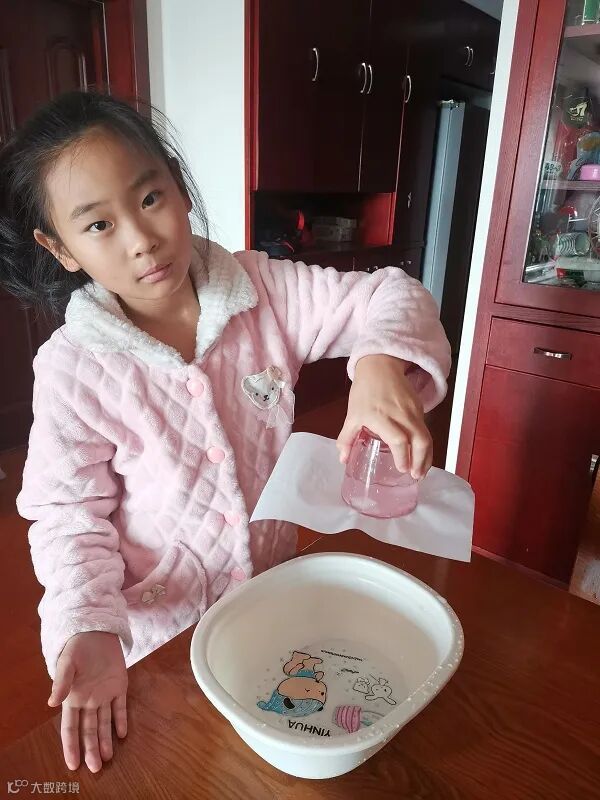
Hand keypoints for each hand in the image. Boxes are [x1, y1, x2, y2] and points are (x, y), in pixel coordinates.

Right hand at [48, 631, 127, 771]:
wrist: (96, 631)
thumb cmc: (77, 647)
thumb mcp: (67, 663)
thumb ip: (61, 682)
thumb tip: (51, 702)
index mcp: (73, 698)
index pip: (70, 728)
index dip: (71, 746)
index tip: (73, 764)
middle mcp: (88, 701)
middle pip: (89, 730)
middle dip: (91, 749)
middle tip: (95, 768)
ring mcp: (104, 695)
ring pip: (104, 723)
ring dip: (106, 740)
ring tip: (108, 758)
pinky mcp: (119, 686)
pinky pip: (120, 707)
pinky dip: (121, 720)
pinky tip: (122, 734)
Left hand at [337, 354, 431, 478]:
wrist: (381, 365)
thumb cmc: (364, 391)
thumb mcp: (352, 414)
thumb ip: (346, 438)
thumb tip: (343, 459)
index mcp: (380, 416)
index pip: (398, 439)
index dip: (403, 456)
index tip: (402, 469)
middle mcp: (400, 414)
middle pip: (419, 440)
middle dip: (421, 461)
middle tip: (416, 476)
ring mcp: (412, 410)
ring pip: (426, 436)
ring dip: (426, 456)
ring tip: (420, 471)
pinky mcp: (420, 408)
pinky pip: (426, 430)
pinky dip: (425, 445)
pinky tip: (420, 455)